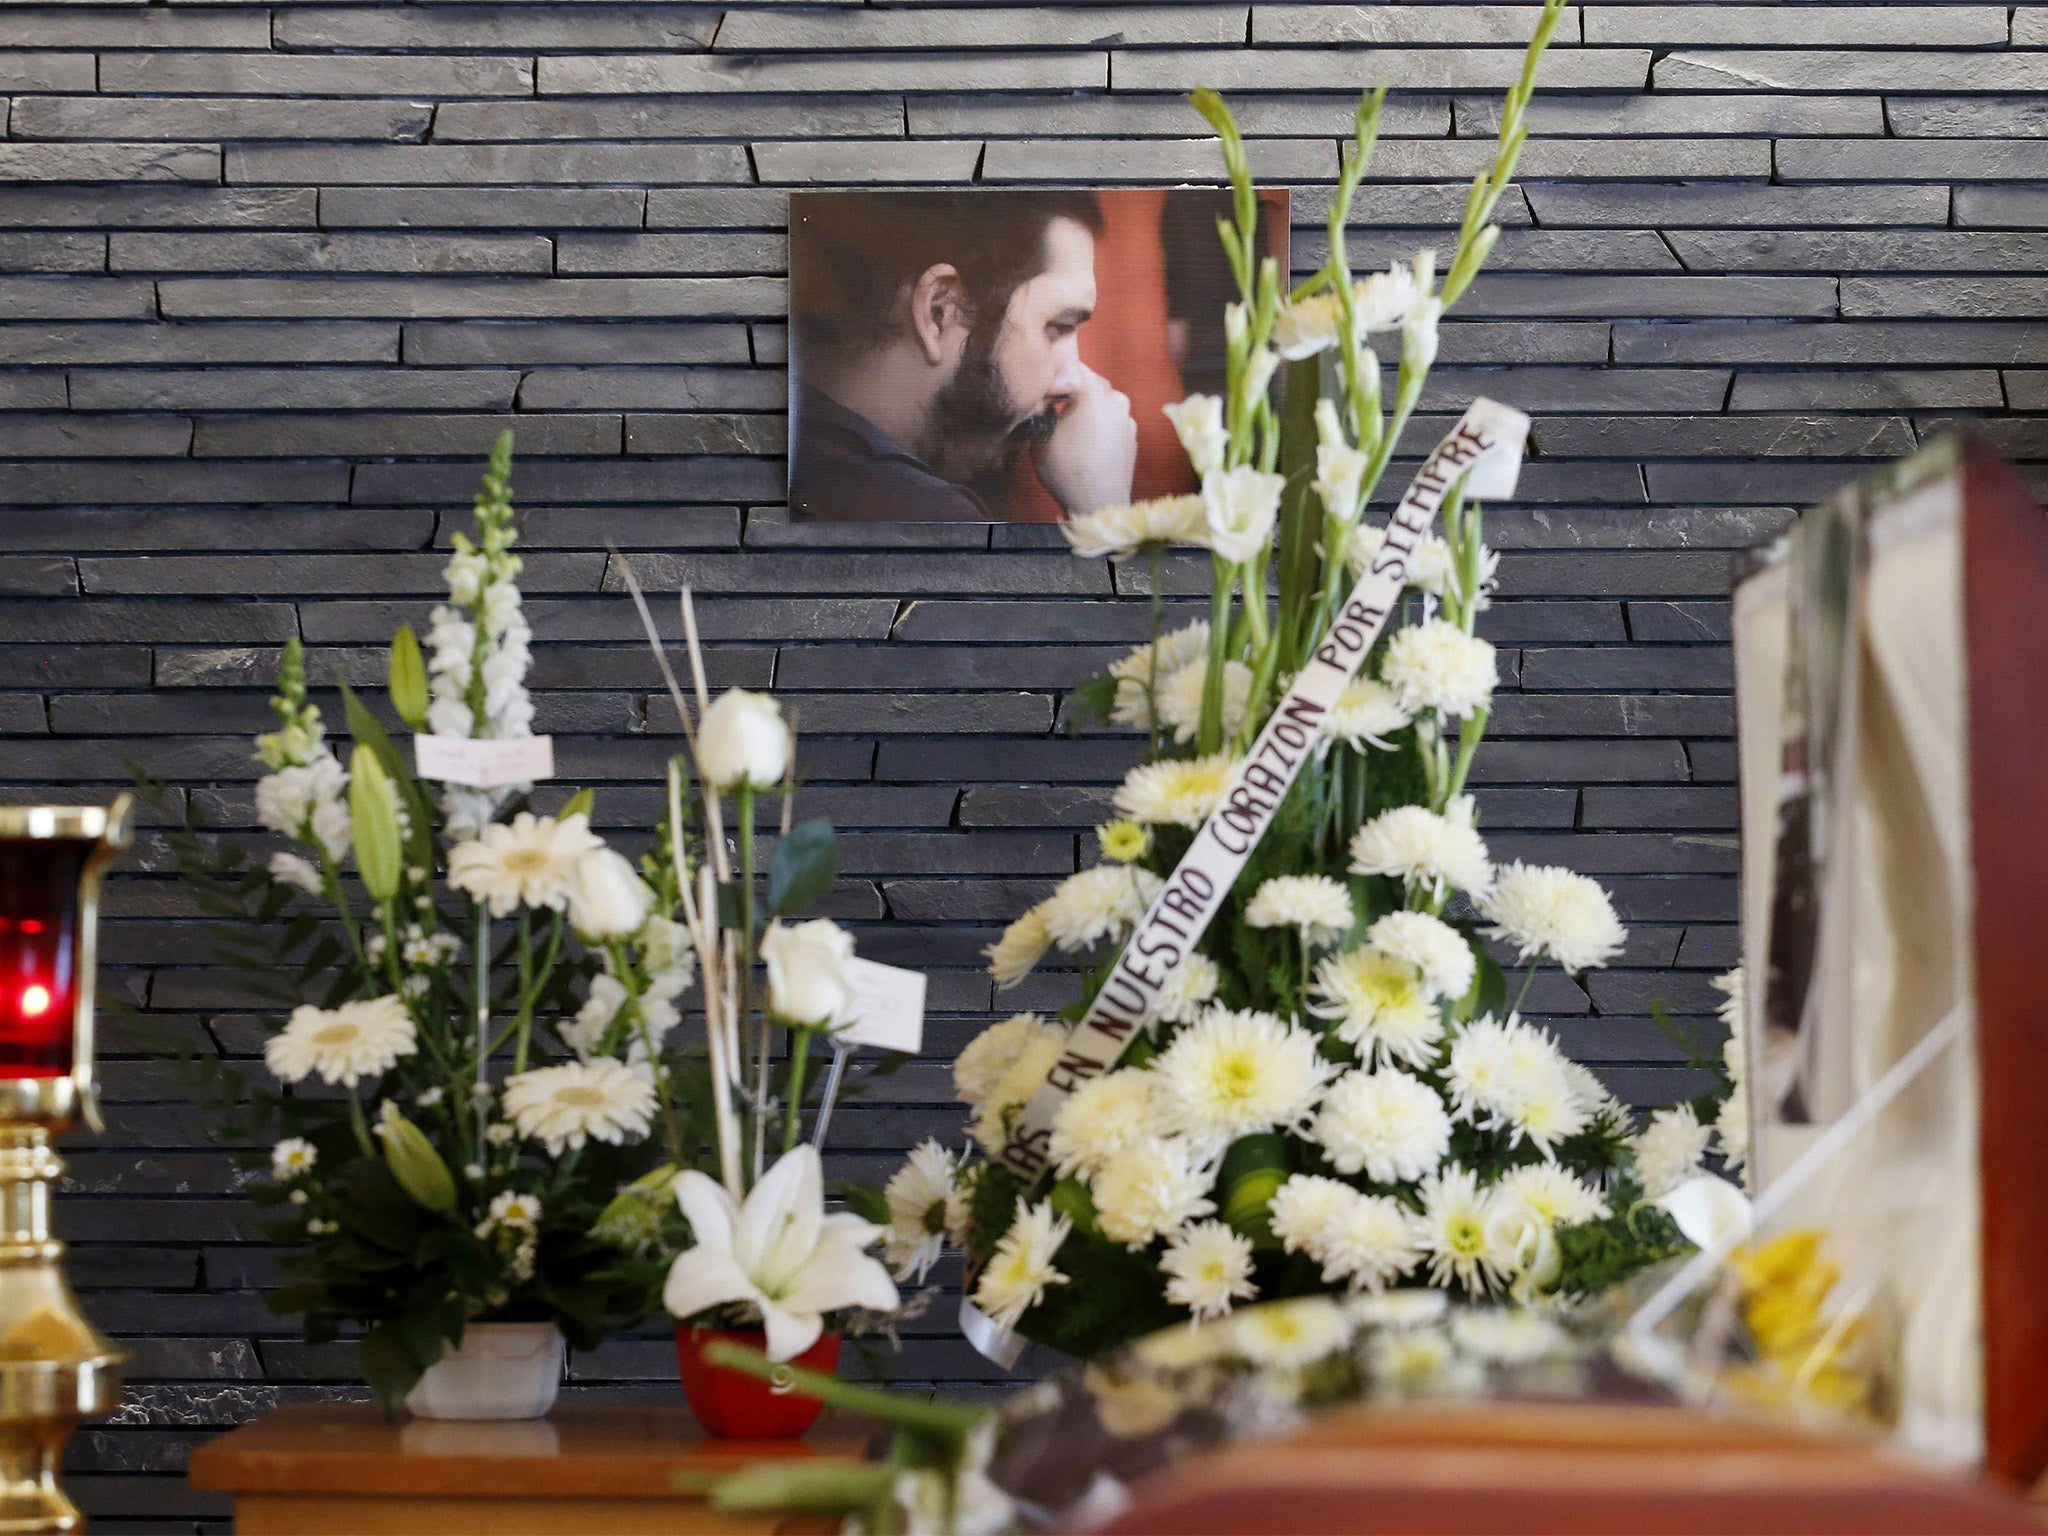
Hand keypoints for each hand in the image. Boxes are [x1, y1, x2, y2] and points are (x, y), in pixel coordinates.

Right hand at [1033, 366, 1136, 516]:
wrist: (1100, 505)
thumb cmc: (1067, 470)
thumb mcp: (1041, 435)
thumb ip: (1042, 406)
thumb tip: (1042, 395)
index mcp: (1094, 391)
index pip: (1071, 364)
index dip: (1053, 373)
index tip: (1041, 388)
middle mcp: (1116, 398)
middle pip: (1088, 382)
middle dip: (1071, 390)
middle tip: (1051, 407)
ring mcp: (1127, 418)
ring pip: (1100, 403)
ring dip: (1085, 409)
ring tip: (1068, 430)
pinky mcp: (1131, 436)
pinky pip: (1110, 421)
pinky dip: (1098, 425)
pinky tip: (1085, 445)